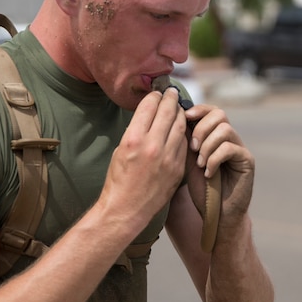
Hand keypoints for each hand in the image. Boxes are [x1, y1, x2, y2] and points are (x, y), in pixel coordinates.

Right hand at [100, 88, 188, 225]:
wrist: (126, 209)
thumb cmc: (118, 180)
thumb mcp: (120, 150)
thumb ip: (136, 131)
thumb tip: (148, 115)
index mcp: (133, 139)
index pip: (149, 106)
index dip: (154, 96)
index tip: (157, 92)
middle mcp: (152, 146)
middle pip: (168, 112)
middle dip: (170, 98)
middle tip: (171, 92)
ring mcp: (168, 158)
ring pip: (180, 126)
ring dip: (180, 114)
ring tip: (178, 107)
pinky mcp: (178, 168)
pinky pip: (183, 144)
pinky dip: (182, 134)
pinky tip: (180, 130)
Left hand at [183, 104, 254, 230]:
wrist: (217, 215)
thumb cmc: (202, 190)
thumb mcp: (188, 161)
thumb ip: (186, 141)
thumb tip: (176, 117)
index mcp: (215, 136)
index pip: (211, 111)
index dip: (198, 109)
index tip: (184, 117)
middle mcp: (230, 139)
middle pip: (220, 114)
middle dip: (201, 127)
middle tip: (193, 147)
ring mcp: (240, 149)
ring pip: (225, 129)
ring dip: (207, 146)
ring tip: (200, 164)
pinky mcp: (247, 160)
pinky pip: (230, 148)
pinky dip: (214, 159)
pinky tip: (209, 173)